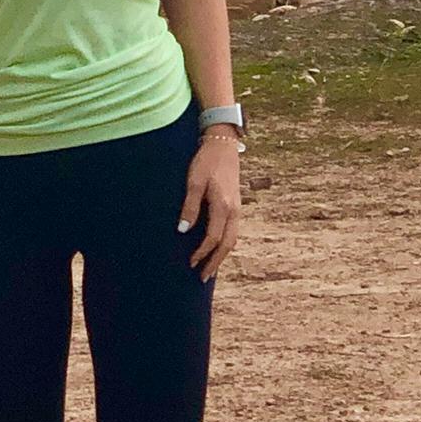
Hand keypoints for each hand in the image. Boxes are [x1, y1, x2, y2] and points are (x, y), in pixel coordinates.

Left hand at [178, 130, 241, 280]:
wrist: (223, 144)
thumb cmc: (206, 161)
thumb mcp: (194, 181)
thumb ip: (190, 206)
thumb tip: (183, 230)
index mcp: (223, 205)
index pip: (213, 237)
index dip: (202, 253)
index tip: (191, 263)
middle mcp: (234, 210)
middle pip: (227, 244)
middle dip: (215, 262)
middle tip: (202, 277)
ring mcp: (237, 208)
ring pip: (232, 239)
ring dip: (221, 256)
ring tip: (209, 268)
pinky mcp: (236, 205)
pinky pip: (232, 231)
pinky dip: (225, 244)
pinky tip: (215, 248)